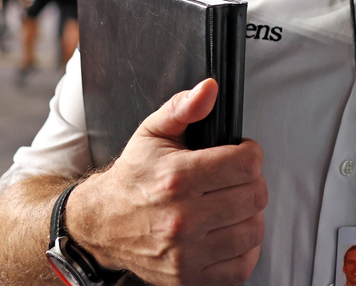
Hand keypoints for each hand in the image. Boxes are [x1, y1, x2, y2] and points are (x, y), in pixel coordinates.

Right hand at [68, 79, 266, 285]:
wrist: (100, 225)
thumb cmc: (132, 179)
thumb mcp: (152, 133)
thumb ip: (184, 108)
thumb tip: (209, 89)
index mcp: (177, 178)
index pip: (247, 163)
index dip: (250, 154)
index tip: (240, 154)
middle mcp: (181, 218)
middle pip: (255, 196)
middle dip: (251, 182)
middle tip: (235, 180)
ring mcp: (185, 253)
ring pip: (253, 230)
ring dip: (249, 215)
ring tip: (231, 205)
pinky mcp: (187, 279)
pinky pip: (241, 267)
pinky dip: (243, 250)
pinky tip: (228, 233)